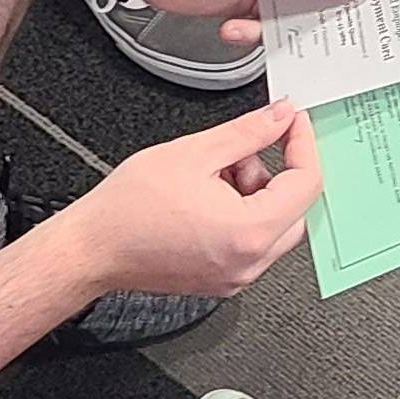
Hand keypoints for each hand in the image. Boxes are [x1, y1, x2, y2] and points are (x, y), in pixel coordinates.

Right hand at [63, 101, 324, 298]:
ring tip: (212, 175)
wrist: (92, 248)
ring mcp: (236, 277)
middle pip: (295, 209)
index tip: (292, 123)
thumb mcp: (194, 152)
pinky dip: (242, 215)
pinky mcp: (222, 280)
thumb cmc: (129, 209)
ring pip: (274, 227)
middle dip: (275, 173)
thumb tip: (280, 118)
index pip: (307, 184)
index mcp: (249, 231)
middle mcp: (249, 262)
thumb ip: (247, 132)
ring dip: (256, 194)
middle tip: (241, 152)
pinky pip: (251, 243)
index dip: (303, 144)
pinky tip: (208, 197)